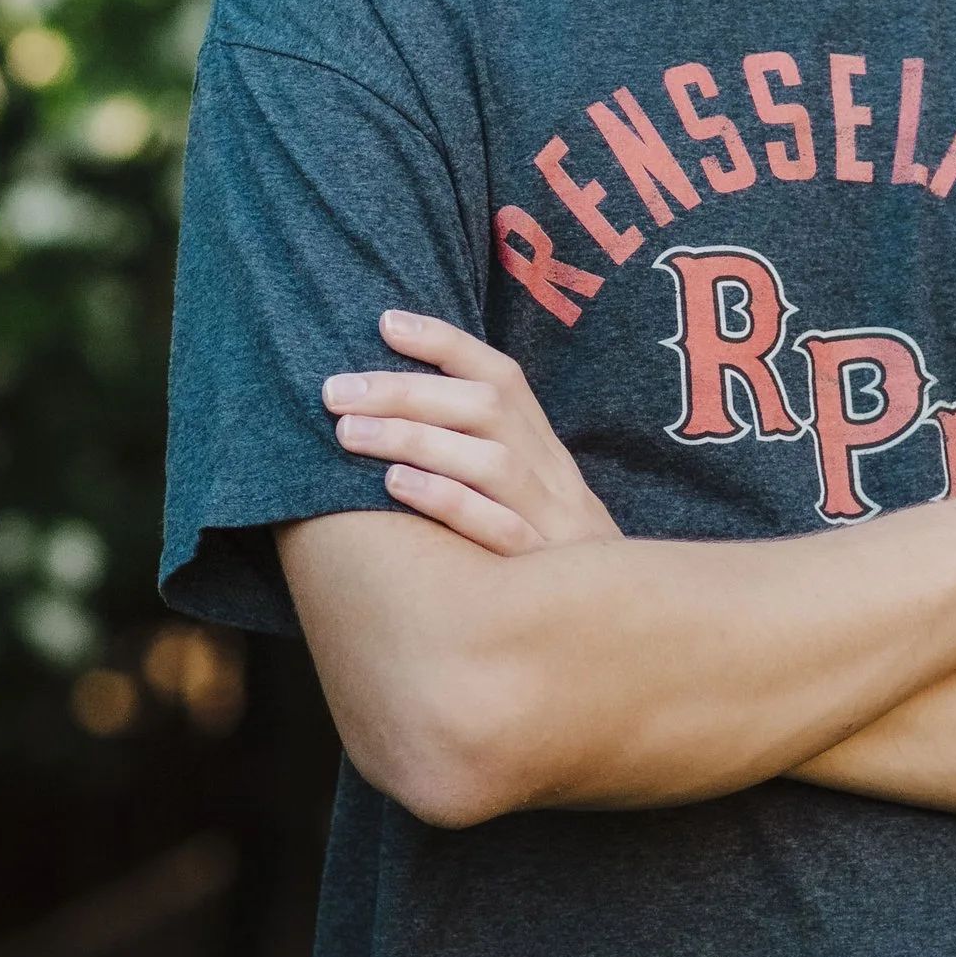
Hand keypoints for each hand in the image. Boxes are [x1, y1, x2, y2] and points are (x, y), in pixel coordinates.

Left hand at [324, 310, 621, 555]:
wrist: (618, 633)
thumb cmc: (543, 557)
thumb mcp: (525, 498)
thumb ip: (475, 455)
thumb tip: (389, 409)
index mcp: (546, 450)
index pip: (502, 378)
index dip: (447, 344)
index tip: (385, 323)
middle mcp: (554, 475)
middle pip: (486, 410)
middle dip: (406, 391)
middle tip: (336, 391)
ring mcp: (554, 522)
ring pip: (490, 462)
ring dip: (415, 438)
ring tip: (349, 432)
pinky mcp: (543, 571)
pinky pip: (498, 529)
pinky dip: (446, 500)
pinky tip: (395, 485)